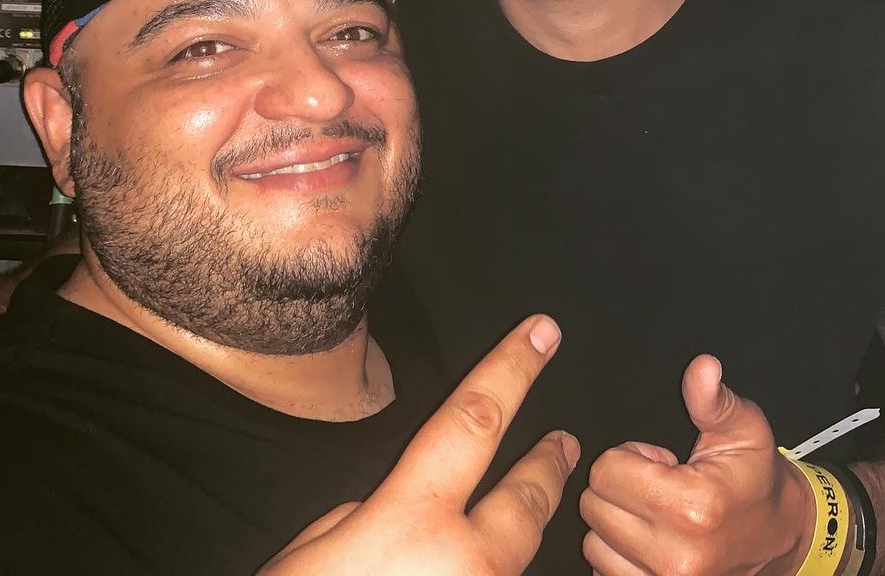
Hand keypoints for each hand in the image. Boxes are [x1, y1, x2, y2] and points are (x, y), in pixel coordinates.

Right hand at [258, 314, 578, 575]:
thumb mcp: (315, 548)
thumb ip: (375, 514)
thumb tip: (412, 506)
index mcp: (410, 519)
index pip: (475, 419)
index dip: (512, 367)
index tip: (543, 332)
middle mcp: (463, 563)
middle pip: (527, 495)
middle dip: (551, 462)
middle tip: (569, 442)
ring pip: (523, 558)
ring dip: (532, 529)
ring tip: (543, 498)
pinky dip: (499, 574)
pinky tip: (484, 565)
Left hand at [580, 354, 812, 575]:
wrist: (780, 536)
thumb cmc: (756, 479)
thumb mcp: (742, 428)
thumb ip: (711, 399)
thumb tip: (702, 367)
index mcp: (693, 508)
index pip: (606, 472)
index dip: (629, 456)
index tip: (659, 460)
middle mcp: (677, 557)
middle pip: (593, 506)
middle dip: (617, 487)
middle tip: (656, 485)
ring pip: (593, 542)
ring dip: (614, 523)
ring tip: (653, 513)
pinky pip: (602, 570)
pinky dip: (616, 553)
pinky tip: (646, 539)